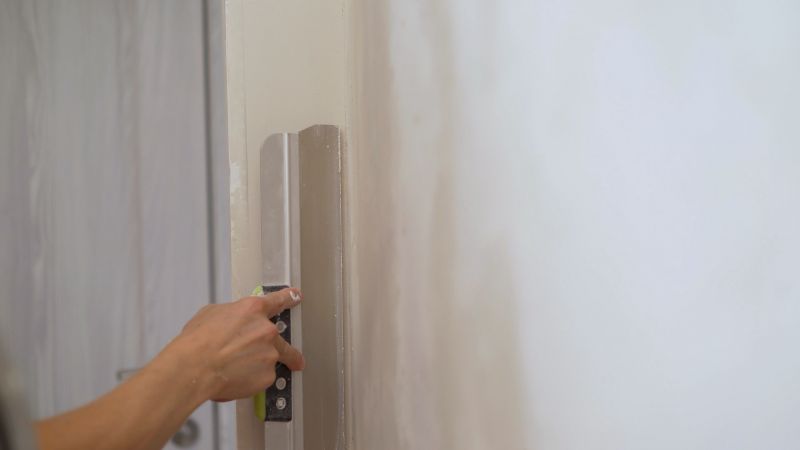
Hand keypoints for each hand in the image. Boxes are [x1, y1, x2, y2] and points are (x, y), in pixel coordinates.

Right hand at [168, 287, 304, 401]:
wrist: (193, 368)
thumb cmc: (197, 343)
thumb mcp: (212, 314)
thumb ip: (232, 316)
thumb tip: (233, 322)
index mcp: (253, 310)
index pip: (277, 300)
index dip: (288, 297)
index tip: (297, 296)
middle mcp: (266, 330)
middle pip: (280, 338)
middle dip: (278, 347)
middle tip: (271, 355)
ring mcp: (269, 354)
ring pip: (270, 360)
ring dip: (258, 365)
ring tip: (237, 370)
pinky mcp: (267, 375)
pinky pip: (263, 378)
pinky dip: (252, 380)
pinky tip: (234, 378)